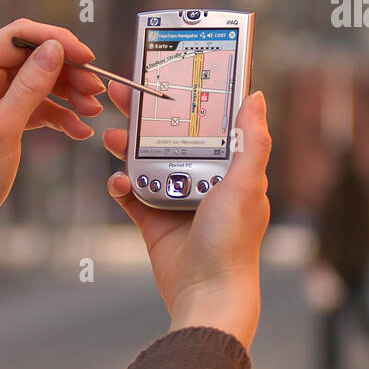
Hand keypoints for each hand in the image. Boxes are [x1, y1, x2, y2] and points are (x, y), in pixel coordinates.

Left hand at [0, 18, 105, 263]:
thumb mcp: (2, 130)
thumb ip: (29, 87)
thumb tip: (55, 48)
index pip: (19, 36)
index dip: (57, 41)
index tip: (89, 58)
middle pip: (32, 57)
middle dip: (67, 71)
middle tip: (97, 92)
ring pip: (37, 81)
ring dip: (67, 93)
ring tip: (93, 112)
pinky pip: (33, 106)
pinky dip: (57, 115)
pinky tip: (79, 130)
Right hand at [101, 85, 271, 349]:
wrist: (206, 294)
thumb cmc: (232, 242)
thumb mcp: (246, 184)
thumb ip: (251, 141)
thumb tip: (255, 96)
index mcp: (229, 168)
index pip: (208, 123)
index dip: (188, 98)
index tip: (167, 74)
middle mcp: (203, 180)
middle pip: (169, 137)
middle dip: (145, 116)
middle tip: (120, 94)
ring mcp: (176, 200)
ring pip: (146, 162)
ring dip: (127, 148)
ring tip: (112, 138)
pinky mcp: (153, 221)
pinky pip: (131, 195)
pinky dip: (121, 186)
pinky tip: (118, 182)